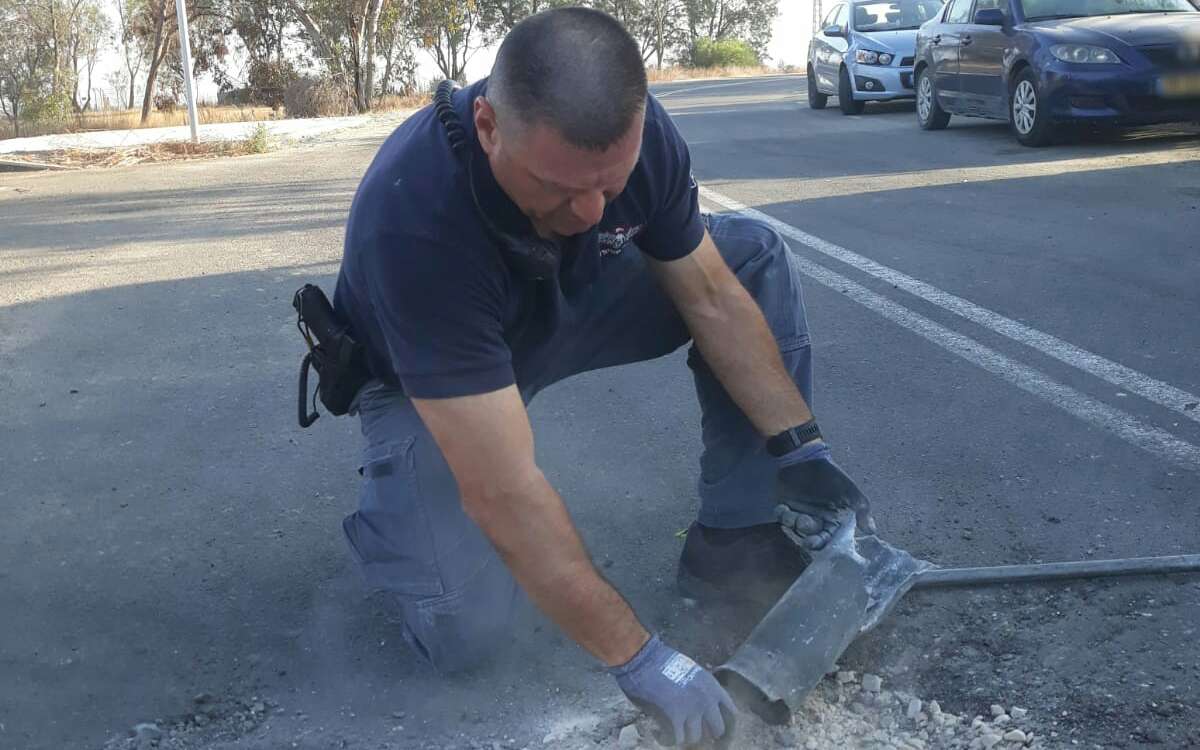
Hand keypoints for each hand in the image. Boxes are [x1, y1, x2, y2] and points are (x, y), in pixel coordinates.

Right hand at [610, 635, 735, 746]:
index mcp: (712, 685)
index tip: (713, 726)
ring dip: (684, 737)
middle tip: (691, 731)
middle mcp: (707, 699)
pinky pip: (676, 739)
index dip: (723, 722)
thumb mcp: (691, 671)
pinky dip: (666, 739)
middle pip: (717, 730)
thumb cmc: (662, 660)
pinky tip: (657, 732)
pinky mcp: (675, 716)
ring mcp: (692, 709)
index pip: (731, 712)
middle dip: (705, 733)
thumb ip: (700, 689)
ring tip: (672, 731)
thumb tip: (700, 709)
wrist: (644, 658)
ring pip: (696, 737)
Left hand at [774, 441, 875, 548]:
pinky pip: (781, 517)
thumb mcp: (852, 493)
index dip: (822, 543)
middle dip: (807, 536)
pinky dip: (781, 515)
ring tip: (793, 513)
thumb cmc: (832, 476)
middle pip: (810, 537)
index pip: (828, 540)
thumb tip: (872, 531)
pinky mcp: (785, 507)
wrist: (808, 458)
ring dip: (793, 523)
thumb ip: (862, 511)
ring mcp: (800, 515)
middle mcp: (816, 522)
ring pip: (794, 528)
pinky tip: (783, 507)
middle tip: (805, 529)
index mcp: (833, 522)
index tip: (816, 543)